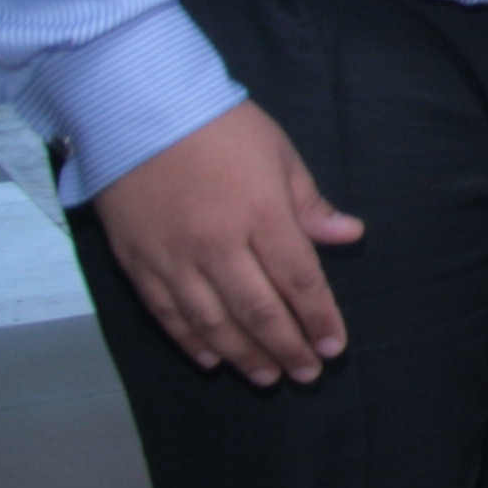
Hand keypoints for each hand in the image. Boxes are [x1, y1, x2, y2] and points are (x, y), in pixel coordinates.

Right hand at [89, 101, 365, 384]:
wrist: (137, 109)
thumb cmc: (220, 127)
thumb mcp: (279, 155)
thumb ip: (310, 204)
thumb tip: (350, 235)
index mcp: (262, 215)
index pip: (299, 280)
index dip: (319, 318)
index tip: (334, 347)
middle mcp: (219, 245)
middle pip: (259, 310)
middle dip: (288, 347)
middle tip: (307, 374)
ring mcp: (174, 258)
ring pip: (214, 322)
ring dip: (245, 355)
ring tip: (268, 378)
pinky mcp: (138, 262)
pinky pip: (168, 313)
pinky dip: (192, 341)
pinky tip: (212, 360)